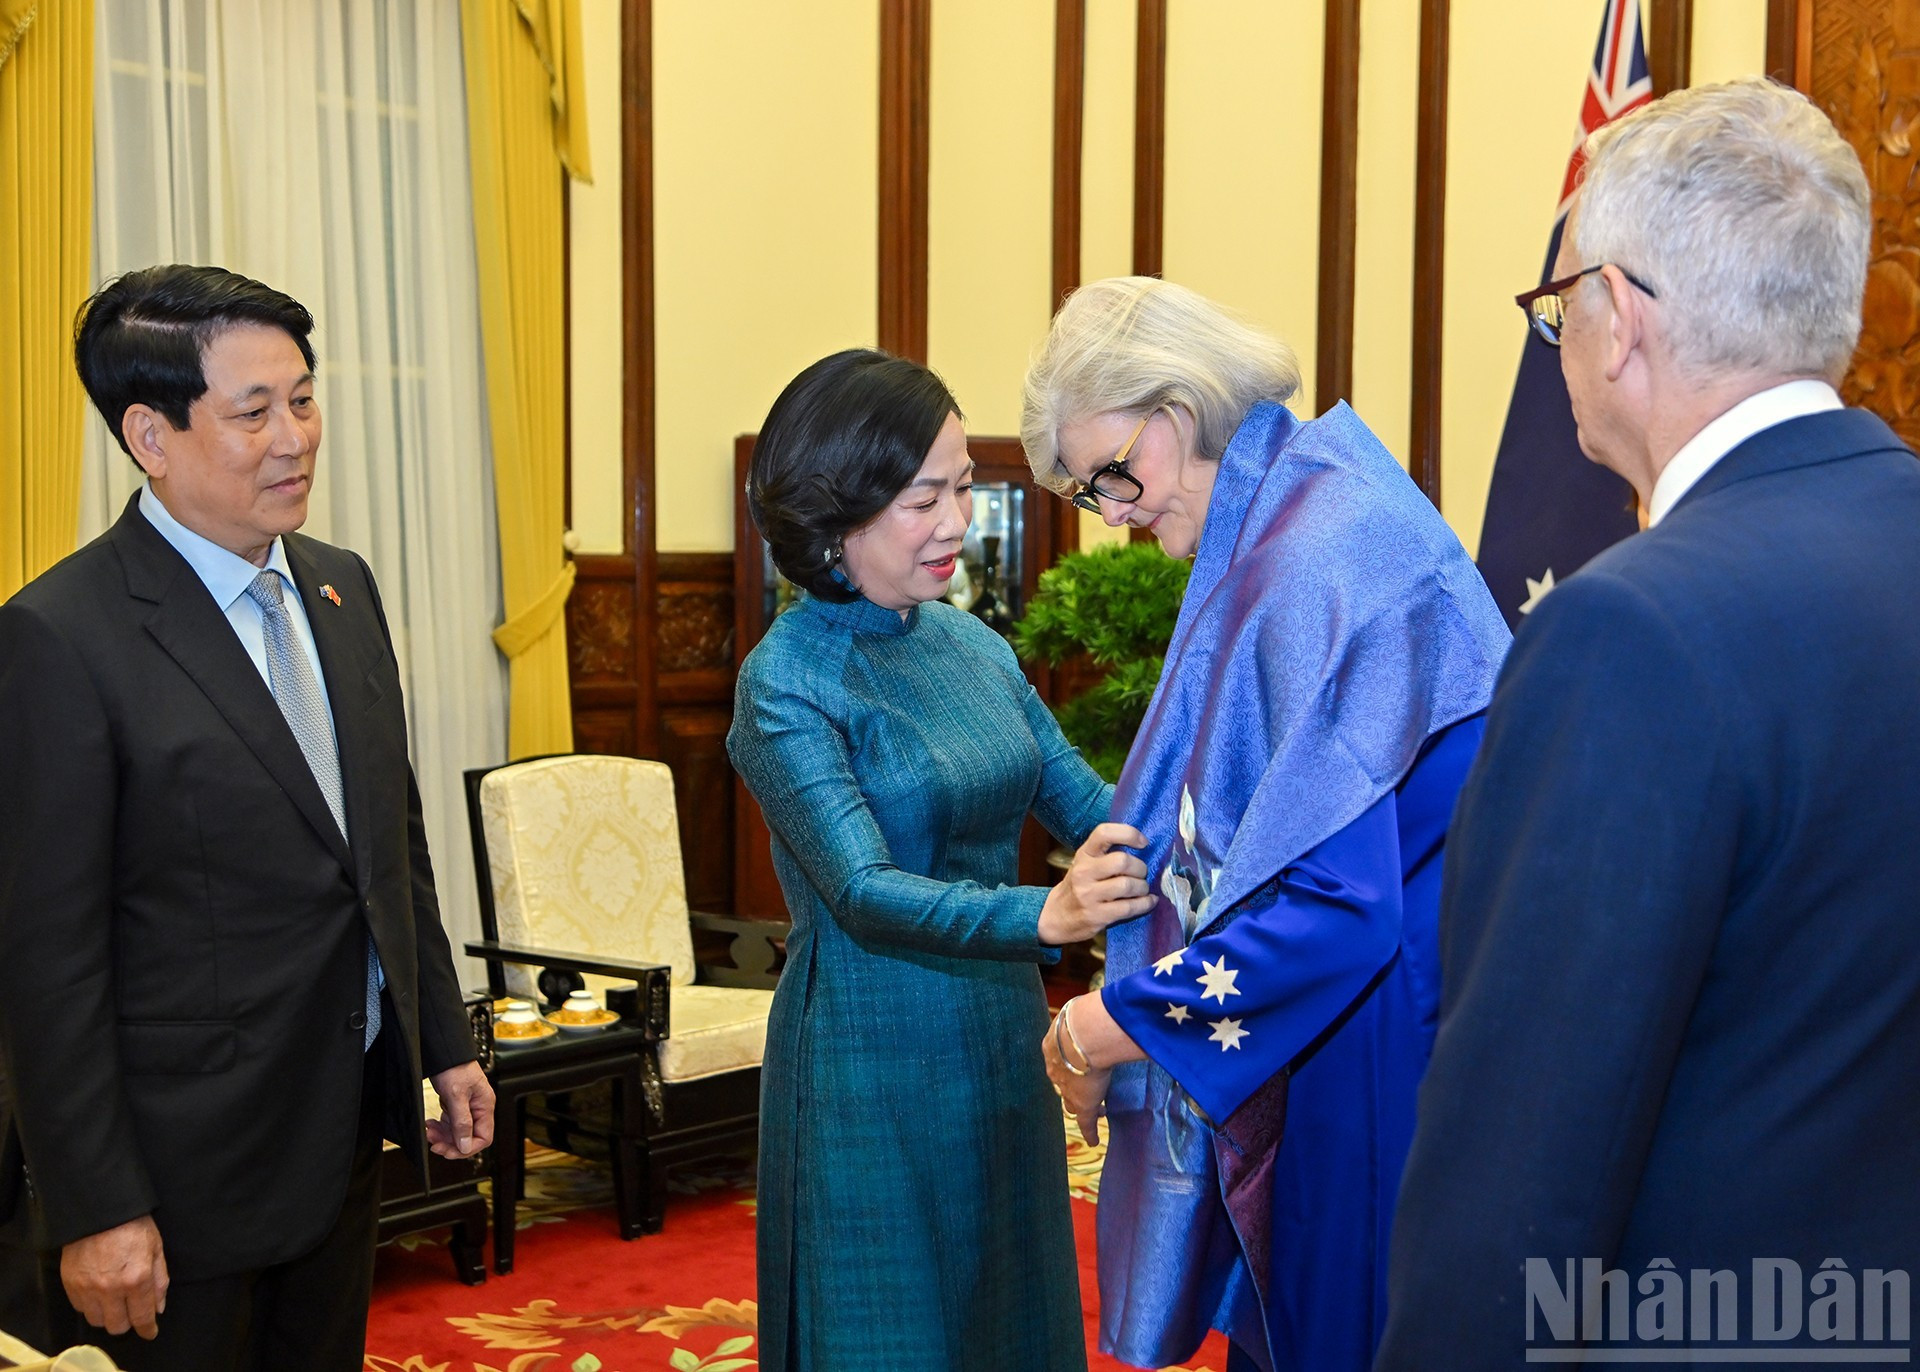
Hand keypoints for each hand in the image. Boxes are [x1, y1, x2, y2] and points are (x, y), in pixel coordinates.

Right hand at [61, 1215, 167, 1339]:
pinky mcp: (71, 1284)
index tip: (150, 1332)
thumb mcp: (156, 1248)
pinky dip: (91, 1305)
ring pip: (97, 1321)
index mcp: (137, 1279)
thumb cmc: (133, 1225)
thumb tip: (158, 1307)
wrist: (100, 1210)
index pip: (142, 1317)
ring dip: (107, 1315)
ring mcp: (88, 1288)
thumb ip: (159, 1281)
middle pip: (117, 1326)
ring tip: (114, 1300)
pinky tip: (98, 1292)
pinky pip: (80, 1308)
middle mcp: (111, 1288)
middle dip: (127, 1322)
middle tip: (131, 1310)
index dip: (147, 1329)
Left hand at [427, 1060, 495, 1157]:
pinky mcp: (456, 1105)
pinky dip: (439, 1127)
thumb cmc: (455, 1068)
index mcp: (485, 1106)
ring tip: (429, 1131)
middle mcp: (478, 1109)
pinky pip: (449, 1123)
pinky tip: (431, 1124)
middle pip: (468, 1137)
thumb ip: (462, 1122)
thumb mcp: (456, 1096)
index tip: (450, 1150)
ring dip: (442, 1135)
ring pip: (456, 1132)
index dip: (467, 1148)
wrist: (444, 1053)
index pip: (483, 1138)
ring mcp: (467, 1107)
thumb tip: (465, 1146)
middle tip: (435, 1144)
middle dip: (450, 1143)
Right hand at [1038, 822, 1153, 944]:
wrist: (1055, 917)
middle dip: (1140, 868)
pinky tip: (1148, 902)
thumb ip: (1106, 854)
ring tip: (1142, 889)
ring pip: (1128, 885)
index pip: (1104, 833)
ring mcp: (1088, 895)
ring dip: (1143, 887)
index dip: (1128, 834)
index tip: (1143, 842)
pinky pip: (1129, 907)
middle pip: (1122, 861)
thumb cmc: (1078, 886)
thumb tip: (1143, 847)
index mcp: (1083, 854)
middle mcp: (1084, 872)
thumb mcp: (1085, 864)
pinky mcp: (1096, 915)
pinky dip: (1145, 904)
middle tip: (1141, 873)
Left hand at [1041, 1002, 1112, 1144]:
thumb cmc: (1083, 1019)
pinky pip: (1086, 1122)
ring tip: (1097, 1111)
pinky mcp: (1084, 1105)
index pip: (1059, 1062)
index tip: (1078, 1069)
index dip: (1069, 1066)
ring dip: (1084, 1107)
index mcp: (1053, 1047)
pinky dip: (1090, 1132)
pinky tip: (1094, 1140)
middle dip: (1071, 1089)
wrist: (1085, 1035)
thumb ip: (1085, 1016)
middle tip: (1083, 1092)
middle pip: (1062, 1085)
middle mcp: (1056, 1070)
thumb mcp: (1078, 1014)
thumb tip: (1100, 1006)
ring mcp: (1069, 1090)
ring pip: (1074, 1103)